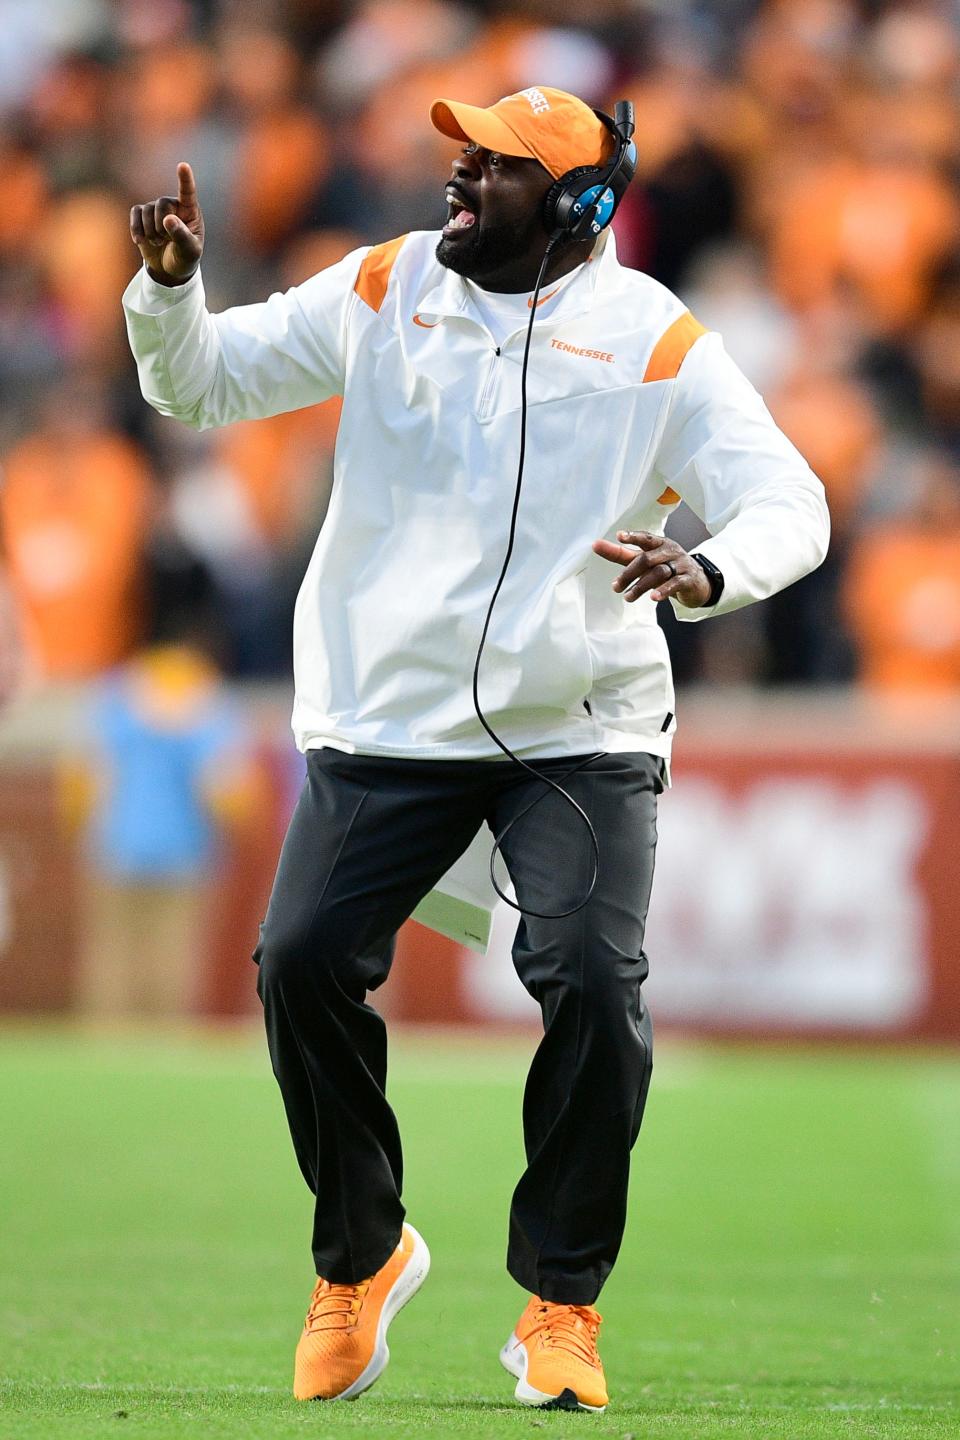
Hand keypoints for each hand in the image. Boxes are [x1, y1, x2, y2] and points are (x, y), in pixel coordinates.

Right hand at [129, 162, 203, 285]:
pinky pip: (135, 213)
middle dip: (161, 226)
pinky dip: (136, 229)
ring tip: (158, 243)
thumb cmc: (185, 258)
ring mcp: (156, 209)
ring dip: (150, 231)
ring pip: (146, 209)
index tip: (183, 165)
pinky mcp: (142, 215)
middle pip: (161, 204)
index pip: (188, 192)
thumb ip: (182, 236)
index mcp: (190, 211)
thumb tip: (168, 220)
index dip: (185, 179)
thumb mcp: (189, 251)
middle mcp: (173, 205)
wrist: (169, 269)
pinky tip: (140, 241)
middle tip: (166, 241)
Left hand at [592, 530, 711, 606]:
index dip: (633, 536)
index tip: (619, 536)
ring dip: (641, 586)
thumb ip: (621, 554)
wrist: (696, 582)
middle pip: (647, 559)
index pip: (645, 537)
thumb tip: (596, 545)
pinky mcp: (688, 579)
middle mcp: (670, 551)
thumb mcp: (644, 560)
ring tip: (628, 597)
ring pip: (659, 573)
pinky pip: (675, 583)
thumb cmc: (665, 567)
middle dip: (629, 574)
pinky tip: (653, 598)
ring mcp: (681, 564)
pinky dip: (663, 590)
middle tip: (616, 587)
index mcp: (659, 543)